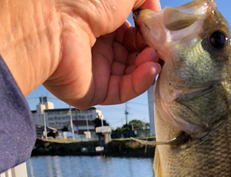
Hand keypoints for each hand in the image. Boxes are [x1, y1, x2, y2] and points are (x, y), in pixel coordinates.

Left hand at [0, 0, 160, 108]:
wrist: (52, 22)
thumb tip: (155, 12)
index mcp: (99, 22)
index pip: (132, 34)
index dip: (148, 34)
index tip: (160, 31)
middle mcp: (97, 47)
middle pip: (133, 56)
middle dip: (150, 51)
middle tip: (161, 47)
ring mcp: (95, 71)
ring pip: (131, 75)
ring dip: (148, 67)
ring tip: (155, 58)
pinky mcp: (93, 92)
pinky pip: (122, 91)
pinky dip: (140, 82)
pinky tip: (151, 70)